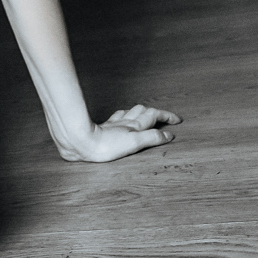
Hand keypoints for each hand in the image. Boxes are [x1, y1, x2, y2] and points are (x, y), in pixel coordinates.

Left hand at [56, 104, 181, 162]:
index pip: (154, 116)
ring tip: (146, 115)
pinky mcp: (103, 128)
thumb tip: (168, 135)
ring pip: (130, 113)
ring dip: (141, 113)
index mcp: (134, 125)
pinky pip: (117, 117)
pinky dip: (125, 116)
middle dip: (156, 113)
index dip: (167, 116)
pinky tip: (121, 119)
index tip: (178, 120)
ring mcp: (113, 124)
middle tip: (165, 118)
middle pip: (143, 111)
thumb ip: (151, 137)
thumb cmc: (104, 146)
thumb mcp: (134, 143)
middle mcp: (124, 122)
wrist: (79, 142)